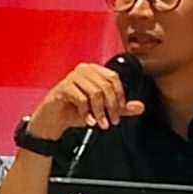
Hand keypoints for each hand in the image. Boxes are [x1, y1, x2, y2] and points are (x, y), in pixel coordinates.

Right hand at [26, 63, 145, 140]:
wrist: (53, 121)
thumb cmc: (74, 112)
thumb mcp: (102, 111)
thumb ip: (121, 108)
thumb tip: (140, 107)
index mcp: (95, 71)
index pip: (114, 78)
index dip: (119, 97)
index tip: (119, 112)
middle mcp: (84, 70)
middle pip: (106, 85)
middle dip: (111, 106)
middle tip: (111, 121)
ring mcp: (72, 77)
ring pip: (95, 92)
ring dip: (99, 111)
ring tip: (99, 123)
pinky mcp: (63, 88)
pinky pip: (81, 98)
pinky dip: (86, 112)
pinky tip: (87, 120)